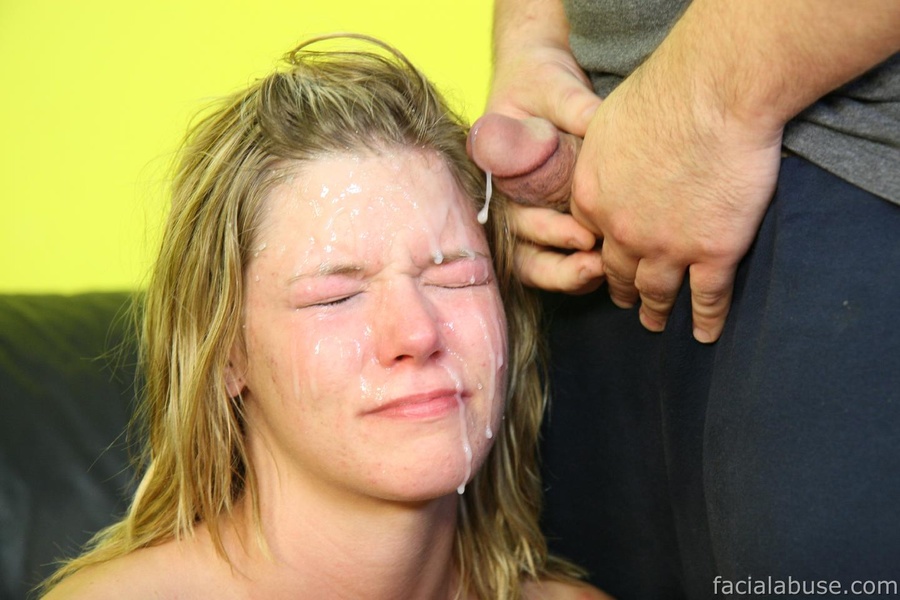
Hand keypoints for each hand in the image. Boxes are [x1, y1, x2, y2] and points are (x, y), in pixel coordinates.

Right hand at [469, 40, 604, 292]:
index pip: (513, 218)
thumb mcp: (550, 84)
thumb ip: (570, 106)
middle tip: (597, 268)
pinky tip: (611, 264)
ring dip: (572, 276)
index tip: (583, 236)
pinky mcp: (554, 221)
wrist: (541, 77)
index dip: (546, 231)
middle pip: (523, 256)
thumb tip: (595, 122)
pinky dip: (583, 267)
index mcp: (498, 175)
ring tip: (606, 272)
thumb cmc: (539, 78)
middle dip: (559, 269)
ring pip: (540, 265)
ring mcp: (529, 216)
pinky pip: (563, 257)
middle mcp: (508, 203)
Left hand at [570, 62, 782, 341]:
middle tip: (626, 300)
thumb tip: (610, 152)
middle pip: (617, 269)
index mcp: (592, 197)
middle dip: (620, 287)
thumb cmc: (662, 90)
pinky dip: (708, 319)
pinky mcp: (713, 252)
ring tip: (655, 323)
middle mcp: (622, 231)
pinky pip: (708, 297)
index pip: (588, 234)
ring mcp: (666, 247)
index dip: (597, 249)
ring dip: (655, 310)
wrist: (713, 93)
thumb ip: (602, 149)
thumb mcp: (607, 120)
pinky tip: (706, 334)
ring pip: (657, 291)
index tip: (603, 259)